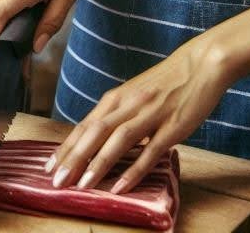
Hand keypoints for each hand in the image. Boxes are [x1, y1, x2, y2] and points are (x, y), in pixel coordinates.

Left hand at [47, 39, 229, 194]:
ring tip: (81, 185)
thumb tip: (98, 139)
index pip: (84, 126)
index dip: (66, 147)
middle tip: (56, 181)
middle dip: (73, 158)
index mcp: (116, 98)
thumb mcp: (134, 95)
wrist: (201, 64)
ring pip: (117, 141)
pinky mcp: (172, 126)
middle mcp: (128, 104)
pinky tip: (120, 185)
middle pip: (94, 133)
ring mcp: (150, 115)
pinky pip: (150, 151)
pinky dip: (133, 169)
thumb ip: (117, 115)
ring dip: (97, 164)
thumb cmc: (166, 82)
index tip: (49, 166)